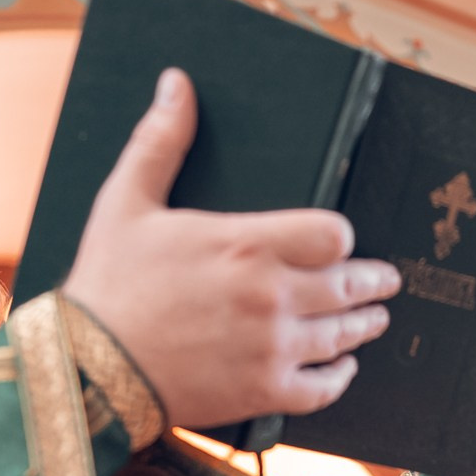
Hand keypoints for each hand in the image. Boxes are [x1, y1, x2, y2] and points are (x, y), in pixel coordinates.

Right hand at [60, 69, 399, 429]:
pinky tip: (343, 368)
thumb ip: (161, 141)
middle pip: (349, 285)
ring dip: (363, 326)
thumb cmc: (107, 283)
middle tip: (386, 281)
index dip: (342, 238)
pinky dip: (339, 378)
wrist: (88, 368)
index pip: (333, 234)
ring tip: (374, 319)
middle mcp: (270, 295)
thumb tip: (177, 84)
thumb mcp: (126, 201)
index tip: (344, 242)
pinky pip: (323, 388)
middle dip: (373, 282)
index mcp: (246, 243)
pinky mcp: (265, 391)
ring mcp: (272, 347)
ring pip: (342, 335)